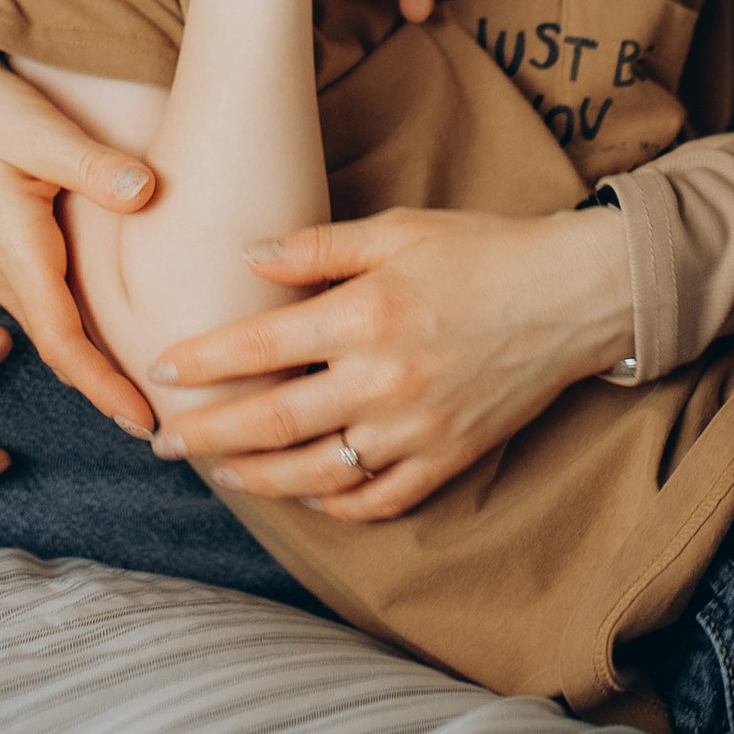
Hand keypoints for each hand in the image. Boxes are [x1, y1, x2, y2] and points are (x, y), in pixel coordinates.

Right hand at [0, 57, 158, 436]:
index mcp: (15, 251)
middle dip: (109, 392)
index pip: (65, 342)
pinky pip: (43, 309)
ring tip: (147, 394)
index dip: (105, 387)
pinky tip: (108, 340)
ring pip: (52, 332)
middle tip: (171, 424)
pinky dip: (77, 337)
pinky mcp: (1, 251)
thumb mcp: (36, 129)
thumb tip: (146, 192)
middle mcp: (2, 272)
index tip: (145, 421)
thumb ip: (91, 165)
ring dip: (92, 368)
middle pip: (61, 350)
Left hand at [147, 198, 631, 518]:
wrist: (573, 296)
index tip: (160, 371)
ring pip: (316, 474)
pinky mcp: (448, 459)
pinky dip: (334, 504)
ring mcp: (416, 429)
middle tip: (163, 442)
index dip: (200, 363)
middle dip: (205, 436)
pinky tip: (305, 491)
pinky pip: (378, 500)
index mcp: (365, 316)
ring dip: (257, 478)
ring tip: (221, 472)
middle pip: (271, 423)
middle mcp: (384, 381)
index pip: (257, 348)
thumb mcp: (396, 229)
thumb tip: (247, 258)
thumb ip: (316, 246)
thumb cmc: (481, 251)